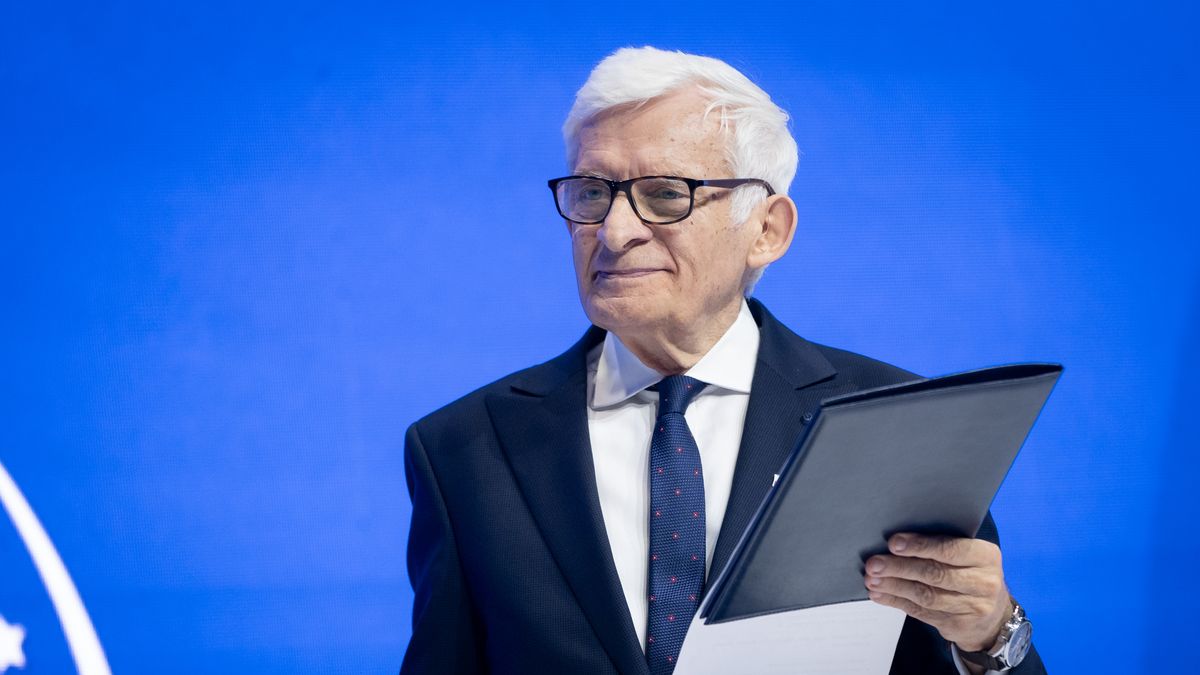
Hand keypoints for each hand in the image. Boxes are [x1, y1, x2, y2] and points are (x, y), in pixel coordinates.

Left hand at [864, 533, 1011, 652]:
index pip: (950, 549)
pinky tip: (880, 594)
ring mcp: (973, 608)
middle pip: (935, 574)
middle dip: (900, 567)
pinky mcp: (957, 626)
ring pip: (926, 595)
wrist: (993, 618)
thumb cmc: (971, 575)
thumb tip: (896, 541)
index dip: (920, 546)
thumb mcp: (969, 557)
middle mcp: (984, 582)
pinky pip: (921, 613)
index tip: (893, 543)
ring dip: (894, 586)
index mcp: (986, 556)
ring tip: (872, 579)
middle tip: (874, 564)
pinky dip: (896, 601)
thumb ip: (941, 547)